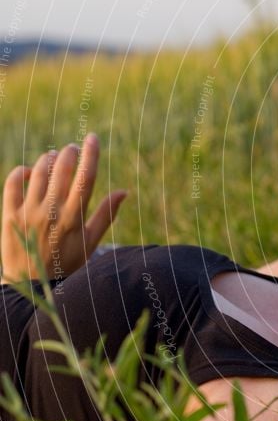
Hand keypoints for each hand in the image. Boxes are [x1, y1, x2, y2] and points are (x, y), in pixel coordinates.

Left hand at [1, 133, 127, 283]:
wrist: (31, 283)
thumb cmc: (67, 262)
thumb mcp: (91, 242)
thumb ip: (106, 214)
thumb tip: (124, 191)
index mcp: (75, 217)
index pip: (85, 177)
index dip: (91, 154)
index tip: (92, 138)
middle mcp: (51, 212)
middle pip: (62, 169)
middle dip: (69, 152)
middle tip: (72, 148)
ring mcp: (28, 212)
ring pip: (39, 172)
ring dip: (48, 159)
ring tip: (53, 157)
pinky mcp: (9, 214)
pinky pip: (13, 182)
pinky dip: (22, 171)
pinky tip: (30, 172)